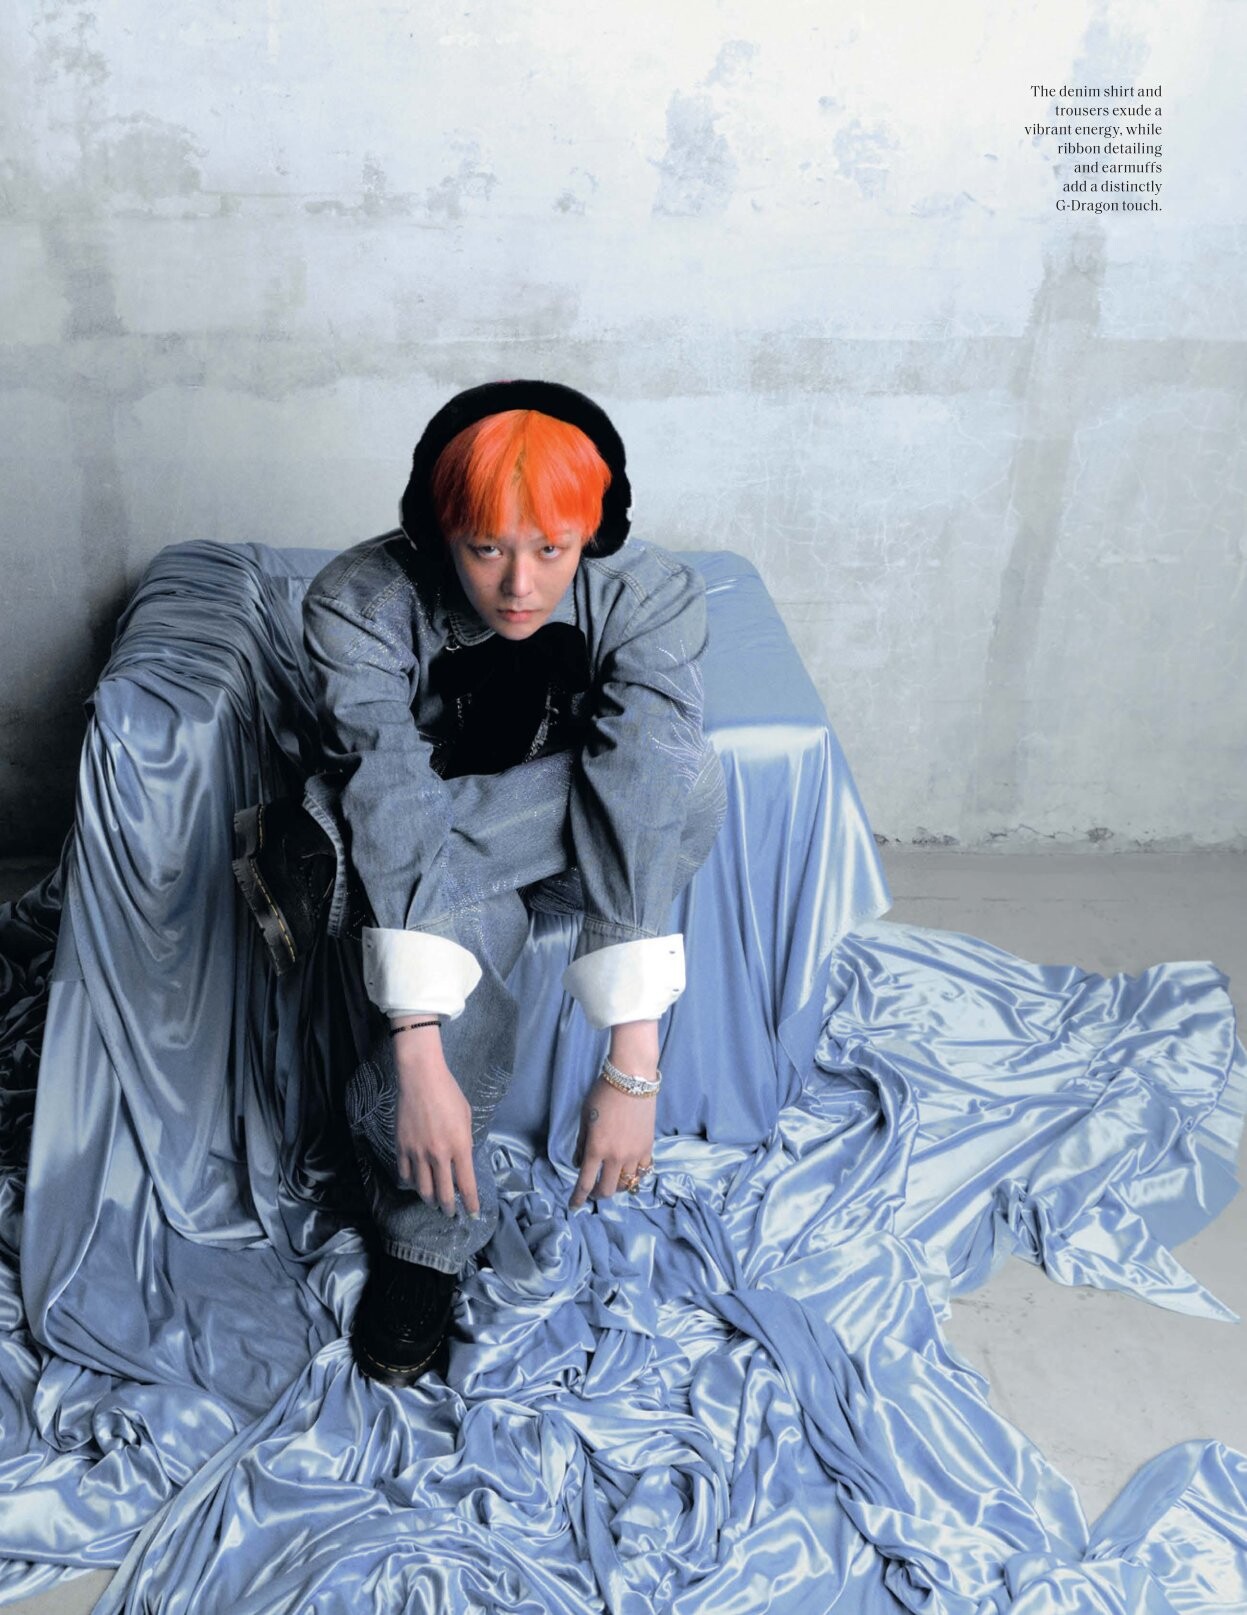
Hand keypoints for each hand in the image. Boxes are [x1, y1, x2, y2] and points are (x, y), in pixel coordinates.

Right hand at [391, 1023, 479, 1217]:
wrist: (420, 1078)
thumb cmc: (449, 1093)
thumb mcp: (466, 1118)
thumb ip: (464, 1142)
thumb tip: (461, 1161)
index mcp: (460, 1146)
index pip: (466, 1184)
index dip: (471, 1202)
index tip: (473, 1213)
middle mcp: (439, 1154)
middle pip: (444, 1193)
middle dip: (449, 1208)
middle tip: (451, 1213)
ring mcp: (418, 1152)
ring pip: (423, 1188)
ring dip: (430, 1199)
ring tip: (434, 1202)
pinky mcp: (401, 1147)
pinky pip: (405, 1174)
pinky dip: (411, 1183)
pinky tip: (416, 1184)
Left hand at [570, 1020, 658, 1209]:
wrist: (632, 1080)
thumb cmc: (602, 1094)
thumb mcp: (584, 1118)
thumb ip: (582, 1143)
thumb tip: (580, 1163)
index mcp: (596, 1149)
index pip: (585, 1183)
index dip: (578, 1198)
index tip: (573, 1206)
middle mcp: (616, 1157)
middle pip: (607, 1189)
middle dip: (598, 1194)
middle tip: (593, 1190)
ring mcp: (634, 1154)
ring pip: (626, 1183)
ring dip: (616, 1185)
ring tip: (611, 1179)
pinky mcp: (648, 1147)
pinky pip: (642, 1171)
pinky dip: (634, 1175)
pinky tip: (629, 1171)